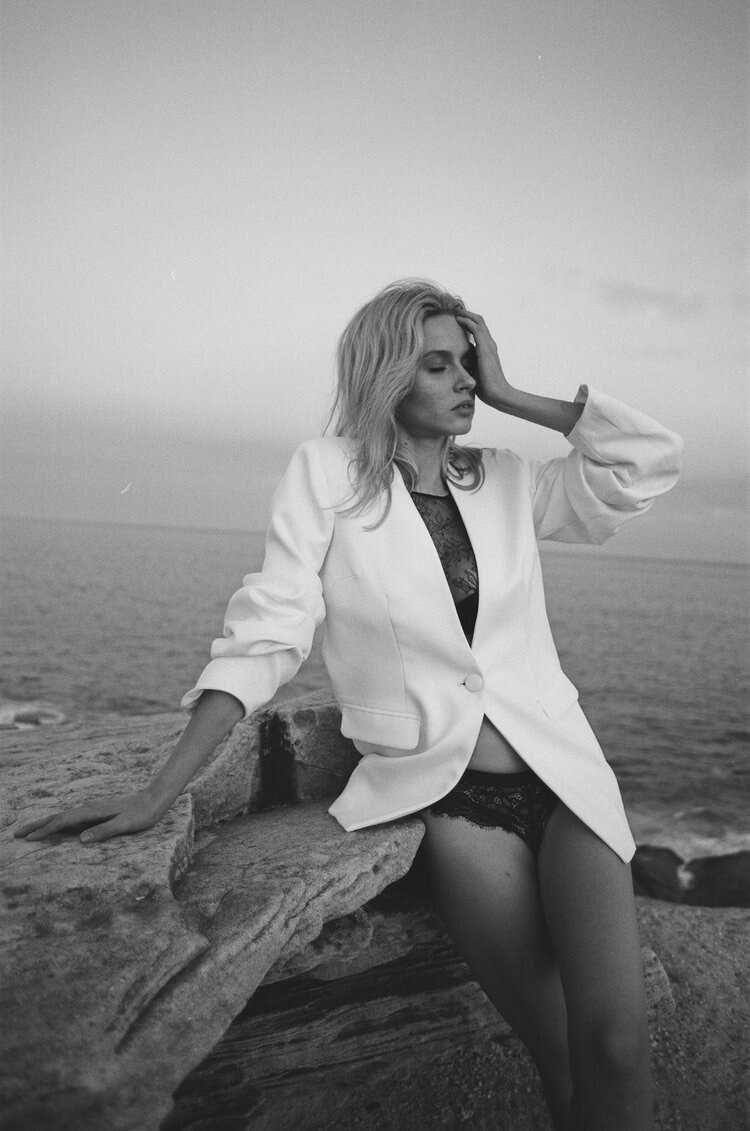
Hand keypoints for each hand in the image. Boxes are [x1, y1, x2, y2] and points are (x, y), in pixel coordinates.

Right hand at [13, 788, 169, 844]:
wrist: (154, 799)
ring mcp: (92, 811)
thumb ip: (104, 831)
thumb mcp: (125, 825)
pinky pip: (72, 820)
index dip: (46, 830)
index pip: (63, 821)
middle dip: (37, 825)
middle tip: (17, 834)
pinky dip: (58, 825)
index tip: (30, 839)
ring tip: (30, 833)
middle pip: (57, 817)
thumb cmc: (142, 814)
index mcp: (92, 812)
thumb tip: (81, 840)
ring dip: (45, 824)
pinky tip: (55, 830)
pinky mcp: (96, 814)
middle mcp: (89, 809)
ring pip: (62, 818)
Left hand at [455, 310, 513, 407]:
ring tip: (455, 310)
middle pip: (479, 321)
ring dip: (466, 314)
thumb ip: (469, 364)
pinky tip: (458, 319)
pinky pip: (476, 329)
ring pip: (478, 321)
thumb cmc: (486, 388)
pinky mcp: (485, 348)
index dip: (469, 322)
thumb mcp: (474, 372)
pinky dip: (467, 321)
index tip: (457, 318)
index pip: (479, 329)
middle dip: (467, 314)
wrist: (497, 393)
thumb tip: (459, 362)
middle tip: (455, 310)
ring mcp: (489, 345)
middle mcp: (490, 344)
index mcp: (488, 349)